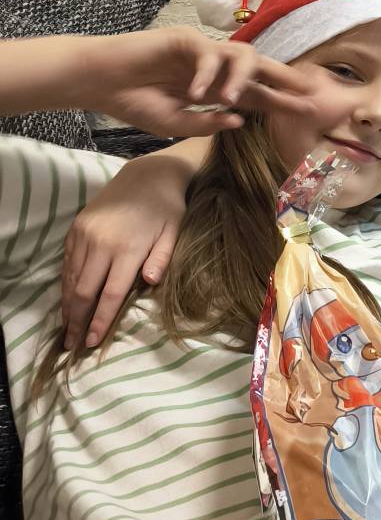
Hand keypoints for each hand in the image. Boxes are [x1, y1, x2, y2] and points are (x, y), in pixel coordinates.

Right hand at [61, 153, 195, 353]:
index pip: (110, 293)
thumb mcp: (175, 231)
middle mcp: (101, 243)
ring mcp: (85, 234)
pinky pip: (68, 262)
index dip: (100, 320)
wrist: (147, 175)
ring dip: (67, 305)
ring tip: (67, 328)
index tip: (92, 342)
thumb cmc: (167, 208)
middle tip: (72, 344)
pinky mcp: (77, 228)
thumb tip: (151, 282)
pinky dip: (66, 283)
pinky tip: (67, 300)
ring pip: (71, 277)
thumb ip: (162, 257)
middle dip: (77, 320)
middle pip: (83, 290)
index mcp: (128, 248)